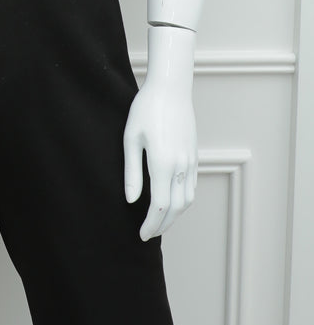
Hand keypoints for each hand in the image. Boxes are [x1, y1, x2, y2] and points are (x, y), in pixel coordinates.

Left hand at [123, 25, 198, 240]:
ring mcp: (190, 161)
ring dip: (174, 215)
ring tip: (158, 222)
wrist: (170, 88)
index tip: (141, 235)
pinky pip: (191, 186)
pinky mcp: (194, 155)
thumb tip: (131, 200)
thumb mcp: (130, 139)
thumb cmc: (145, 110)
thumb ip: (132, 172)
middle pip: (175, 208)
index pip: (159, 207)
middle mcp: (180, 166)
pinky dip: (183, 201)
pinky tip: (171, 202)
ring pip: (187, 200)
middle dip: (162, 225)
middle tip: (148, 235)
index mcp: (163, 164)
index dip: (151, 225)